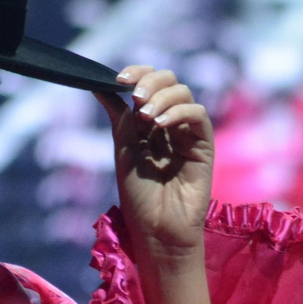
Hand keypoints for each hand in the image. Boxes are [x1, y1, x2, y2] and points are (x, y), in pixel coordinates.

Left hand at [95, 65, 213, 264]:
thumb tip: (98, 85)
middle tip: (136, 98)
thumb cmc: (139, 196)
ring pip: (183, 93)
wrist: (157, 230)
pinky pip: (198, 115)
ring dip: (162, 97)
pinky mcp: (204, 145)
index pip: (149, 83)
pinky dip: (178, 112)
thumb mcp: (124, 149)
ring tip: (146, 117)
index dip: (137, 73)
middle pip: (169, 81)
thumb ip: (118, 116)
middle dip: (150, 82)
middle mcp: (170, 123)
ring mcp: (188, 133)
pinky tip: (160, 125)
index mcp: (149, 122)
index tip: (118, 79)